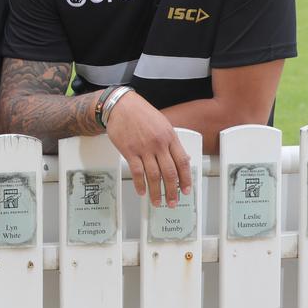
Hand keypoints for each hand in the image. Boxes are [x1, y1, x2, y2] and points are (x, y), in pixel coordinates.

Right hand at [104, 92, 191, 206]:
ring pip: (154, 176)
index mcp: (170, 137)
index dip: (186, 179)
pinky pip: (137, 172)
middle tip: (173, 201)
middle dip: (172, 191)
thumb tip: (181, 158)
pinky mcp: (129, 151)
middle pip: (169, 173)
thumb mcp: (163, 124)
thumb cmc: (141, 113)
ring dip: (157, 192)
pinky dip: (140, 184)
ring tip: (157, 202)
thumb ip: (172, 141)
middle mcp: (159, 144)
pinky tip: (142, 191)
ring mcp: (144, 148)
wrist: (121, 105)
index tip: (186, 190)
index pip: (182, 162)